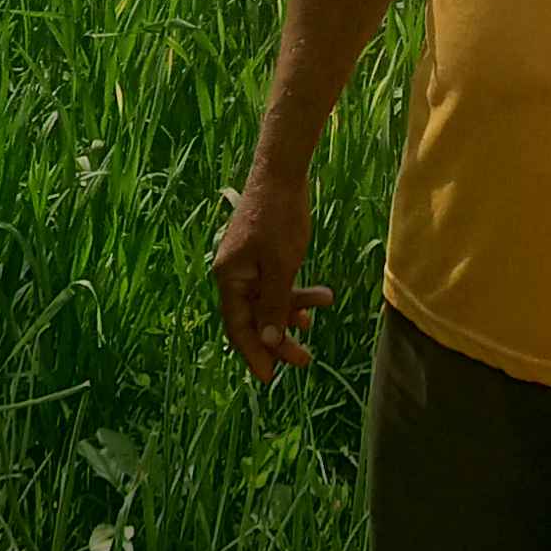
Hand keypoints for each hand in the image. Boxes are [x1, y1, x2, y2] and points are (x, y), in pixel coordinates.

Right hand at [213, 161, 330, 384]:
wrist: (281, 172)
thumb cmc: (279, 218)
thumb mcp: (281, 265)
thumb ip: (274, 305)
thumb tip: (266, 342)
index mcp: (229, 278)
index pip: (238, 327)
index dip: (253, 354)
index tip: (269, 378)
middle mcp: (233, 274)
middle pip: (253, 318)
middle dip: (278, 338)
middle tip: (304, 359)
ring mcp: (247, 264)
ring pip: (268, 301)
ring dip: (293, 311)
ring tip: (321, 312)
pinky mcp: (262, 255)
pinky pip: (275, 284)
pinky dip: (293, 294)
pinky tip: (316, 301)